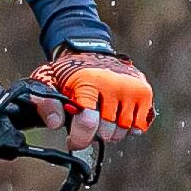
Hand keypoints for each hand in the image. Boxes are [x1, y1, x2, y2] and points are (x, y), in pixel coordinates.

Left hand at [28, 48, 154, 138]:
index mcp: (88, 82)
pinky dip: (127, 126)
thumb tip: (55, 122)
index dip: (80, 139)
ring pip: (123, 131)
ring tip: (101, 116)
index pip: (89, 123)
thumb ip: (47, 103)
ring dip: (110, 131)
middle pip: (107, 132)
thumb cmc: (68, 72)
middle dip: (94, 133)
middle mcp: (114, 84)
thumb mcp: (48, 82)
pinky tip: (116, 115)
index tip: (73, 140)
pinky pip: (139, 126)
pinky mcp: (144, 92)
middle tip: (87, 121)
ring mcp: (132, 88)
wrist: (91, 50)